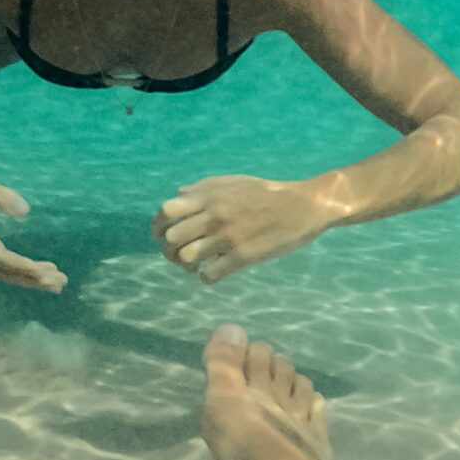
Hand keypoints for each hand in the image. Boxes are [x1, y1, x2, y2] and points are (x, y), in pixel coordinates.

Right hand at [0, 172, 66, 293]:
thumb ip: (1, 196)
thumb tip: (25, 211)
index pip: (1, 257)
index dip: (24, 267)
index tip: (47, 272)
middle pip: (5, 271)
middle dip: (33, 279)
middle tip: (61, 281)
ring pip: (4, 274)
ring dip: (29, 280)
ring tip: (57, 282)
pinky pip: (1, 269)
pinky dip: (20, 274)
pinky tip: (39, 274)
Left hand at [152, 175, 328, 283]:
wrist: (301, 206)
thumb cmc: (266, 193)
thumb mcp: (232, 182)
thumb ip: (203, 188)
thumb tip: (178, 195)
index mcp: (209, 196)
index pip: (167, 211)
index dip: (158, 226)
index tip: (160, 236)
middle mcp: (214, 215)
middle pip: (172, 238)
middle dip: (169, 251)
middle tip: (178, 255)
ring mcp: (228, 237)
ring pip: (186, 258)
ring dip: (186, 266)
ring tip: (196, 266)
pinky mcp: (242, 256)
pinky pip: (210, 275)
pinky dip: (206, 277)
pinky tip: (214, 272)